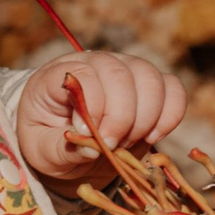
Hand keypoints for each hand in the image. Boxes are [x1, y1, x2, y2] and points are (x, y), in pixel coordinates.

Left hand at [15, 54, 187, 191]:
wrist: (66, 141)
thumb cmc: (48, 140)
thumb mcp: (41, 150)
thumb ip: (60, 148)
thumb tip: (90, 148)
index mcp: (60, 74)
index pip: (84, 75)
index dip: (91, 107)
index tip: (86, 136)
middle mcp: (96, 63)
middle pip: (121, 75)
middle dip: (120, 118)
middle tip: (110, 146)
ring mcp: (126, 69)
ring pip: (151, 80)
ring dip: (145, 119)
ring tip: (126, 143)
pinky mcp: (150, 86)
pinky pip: (173, 89)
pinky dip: (170, 115)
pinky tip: (152, 137)